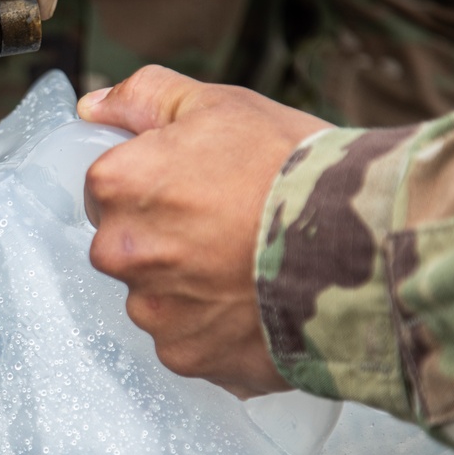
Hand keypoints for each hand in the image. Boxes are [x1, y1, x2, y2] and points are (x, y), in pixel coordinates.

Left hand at [77, 66, 329, 397]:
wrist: (362, 241)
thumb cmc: (290, 166)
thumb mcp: (218, 105)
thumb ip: (144, 98)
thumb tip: (91, 107)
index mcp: (117, 185)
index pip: (107, 190)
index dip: (153, 187)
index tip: (193, 190)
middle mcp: (120, 251)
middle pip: (126, 246)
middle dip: (165, 240)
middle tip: (227, 229)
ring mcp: (152, 310)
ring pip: (157, 297)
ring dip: (189, 288)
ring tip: (248, 269)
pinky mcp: (186, 356)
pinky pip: (189, 340)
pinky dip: (215, 329)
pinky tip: (255, 305)